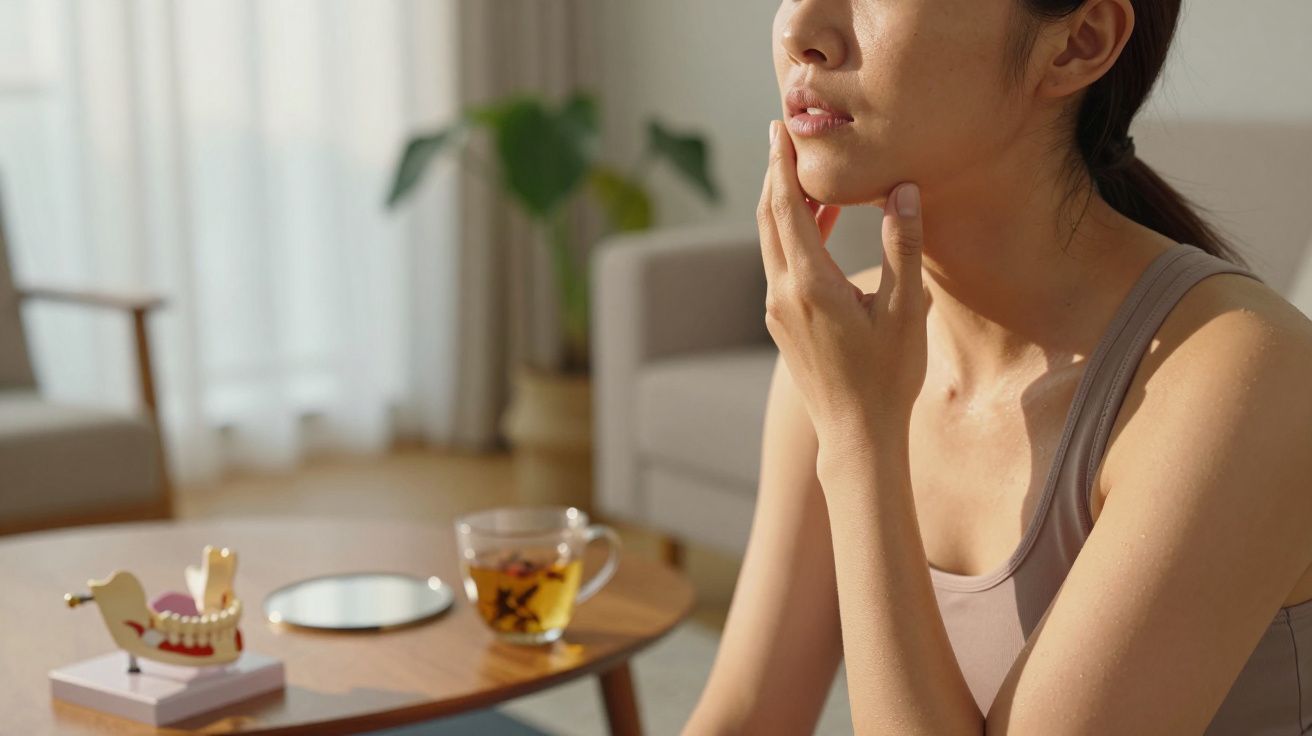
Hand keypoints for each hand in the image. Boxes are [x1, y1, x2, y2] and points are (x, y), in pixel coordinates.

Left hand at [757, 119, 930, 445]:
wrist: (856, 435)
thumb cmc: (888, 376)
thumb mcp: (905, 309)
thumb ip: (902, 246)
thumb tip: (903, 190)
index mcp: (809, 284)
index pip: (786, 208)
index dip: (782, 164)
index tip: (781, 128)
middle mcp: (782, 293)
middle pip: (769, 218)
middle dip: (775, 173)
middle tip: (782, 134)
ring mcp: (778, 310)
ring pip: (772, 242)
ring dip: (785, 204)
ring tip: (807, 171)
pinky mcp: (782, 322)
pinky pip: (781, 264)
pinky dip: (794, 235)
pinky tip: (819, 223)